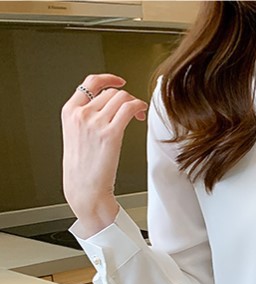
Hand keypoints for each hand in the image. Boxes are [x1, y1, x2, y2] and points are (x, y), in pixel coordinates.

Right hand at [61, 73, 148, 237]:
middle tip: (134, 109)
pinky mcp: (111, 133)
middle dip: (125, 98)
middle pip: (110, 92)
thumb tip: (105, 110)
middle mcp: (81, 114)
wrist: (84, 189)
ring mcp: (95, 123)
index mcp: (69, 112)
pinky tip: (141, 114)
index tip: (119, 81)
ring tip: (138, 114)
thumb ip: (86, 120)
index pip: (89, 83)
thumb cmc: (82, 169)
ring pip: (121, 97)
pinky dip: (139, 107)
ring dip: (134, 103)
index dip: (108, 78)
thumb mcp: (75, 137)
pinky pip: (129, 109)